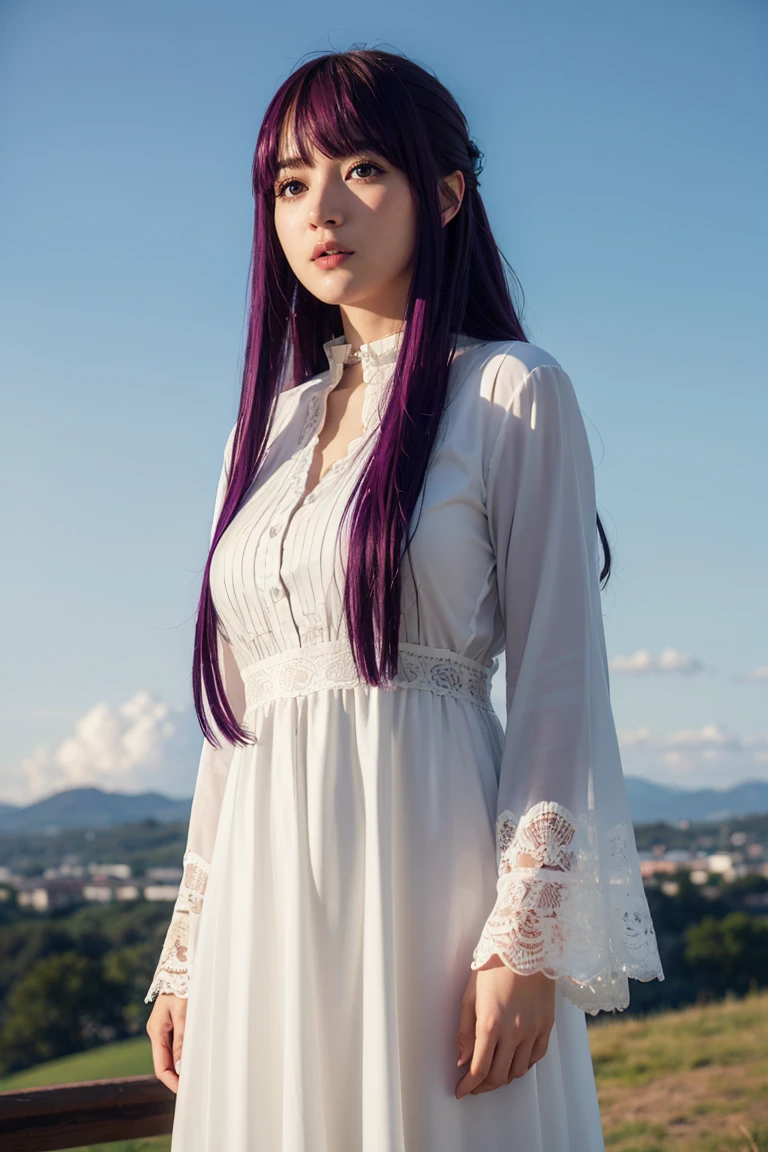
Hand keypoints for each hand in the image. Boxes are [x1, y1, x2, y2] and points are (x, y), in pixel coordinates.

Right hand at [146, 993, 187, 1093]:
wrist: (179, 966)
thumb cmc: (181, 987)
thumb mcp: (183, 1013)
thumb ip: (181, 1039)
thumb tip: (181, 1067)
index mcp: (156, 1031)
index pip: (161, 1066)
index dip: (172, 1081)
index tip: (184, 1091)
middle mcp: (157, 1032)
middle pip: (165, 1062)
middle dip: (177, 1076)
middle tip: (194, 1086)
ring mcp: (162, 1028)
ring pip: (170, 1054)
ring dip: (181, 1065)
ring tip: (196, 1075)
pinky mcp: (170, 1023)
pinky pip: (174, 1044)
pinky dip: (183, 1053)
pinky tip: (193, 1057)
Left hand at [455, 954, 554, 1098]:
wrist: (526, 945)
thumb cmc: (493, 965)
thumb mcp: (470, 994)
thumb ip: (465, 1030)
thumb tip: (462, 1060)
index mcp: (491, 1024)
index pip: (479, 1069)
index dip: (468, 1086)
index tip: (460, 1091)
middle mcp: (514, 1032)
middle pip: (499, 1075)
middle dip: (483, 1086)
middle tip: (473, 1086)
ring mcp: (533, 1030)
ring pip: (519, 1071)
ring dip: (503, 1078)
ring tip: (492, 1074)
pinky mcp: (547, 1026)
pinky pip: (536, 1057)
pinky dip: (524, 1065)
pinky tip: (514, 1061)